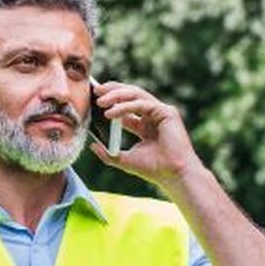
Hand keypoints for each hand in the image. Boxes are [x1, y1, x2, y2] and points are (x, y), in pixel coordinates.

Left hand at [89, 81, 204, 192]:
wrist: (172, 175)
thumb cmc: (153, 169)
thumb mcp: (124, 160)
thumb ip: (108, 154)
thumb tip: (92, 146)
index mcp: (145, 125)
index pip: (126, 106)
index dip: (111, 101)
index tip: (94, 100)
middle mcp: (153, 115)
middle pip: (131, 95)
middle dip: (113, 91)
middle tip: (96, 91)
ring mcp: (161, 112)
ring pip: (136, 95)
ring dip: (117, 95)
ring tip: (100, 101)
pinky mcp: (167, 112)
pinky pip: (142, 104)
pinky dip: (125, 107)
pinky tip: (111, 113)